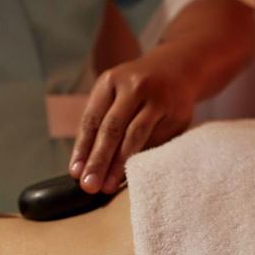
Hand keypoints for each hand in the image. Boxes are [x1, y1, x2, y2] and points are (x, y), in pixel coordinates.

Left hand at [69, 50, 195, 193]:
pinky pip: (156, 142)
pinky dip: (142, 160)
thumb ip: (98, 123)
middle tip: (89, 186)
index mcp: (111, 81)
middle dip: (99, 160)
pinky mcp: (179, 114)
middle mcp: (135, 87)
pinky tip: (132, 175)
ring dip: (120, 165)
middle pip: (112, 129)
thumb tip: (82, 166)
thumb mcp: (112, 93)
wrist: (178, 68)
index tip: (76, 173)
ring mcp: (160, 100)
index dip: (83, 148)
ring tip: (108, 186)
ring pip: (135, 136)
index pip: (92, 119)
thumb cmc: (134, 89)